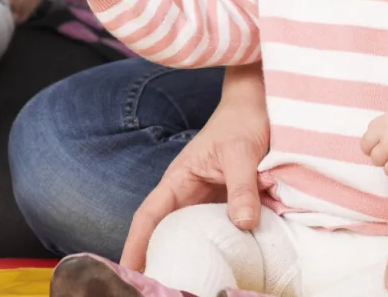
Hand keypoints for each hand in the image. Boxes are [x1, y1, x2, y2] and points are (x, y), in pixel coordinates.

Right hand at [119, 81, 269, 271]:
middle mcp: (188, 195)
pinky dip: (216, 250)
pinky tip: (220, 269)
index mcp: (178, 179)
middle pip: (165, 232)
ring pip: (192, 236)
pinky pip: (218, 232)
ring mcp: (208, 202)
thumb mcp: (240, 153)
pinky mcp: (227, 206)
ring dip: (186, 258)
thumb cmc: (241, 122)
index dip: (136, 243)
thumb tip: (242, 223)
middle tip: (156, 287)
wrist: (259, 109)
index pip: (149, 215)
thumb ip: (241, 187)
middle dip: (156, 258)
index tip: (128, 269)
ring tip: (181, 284)